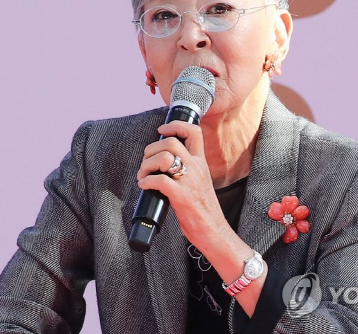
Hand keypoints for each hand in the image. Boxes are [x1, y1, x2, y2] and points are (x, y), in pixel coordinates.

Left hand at [136, 121, 230, 249]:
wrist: (214, 231)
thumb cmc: (202, 209)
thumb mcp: (199, 181)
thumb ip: (187, 169)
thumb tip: (163, 163)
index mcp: (201, 163)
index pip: (194, 132)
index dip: (175, 126)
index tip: (161, 130)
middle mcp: (197, 168)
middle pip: (171, 142)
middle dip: (151, 149)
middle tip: (146, 162)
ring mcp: (189, 182)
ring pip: (163, 157)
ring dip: (146, 165)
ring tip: (143, 175)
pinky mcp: (181, 197)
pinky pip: (159, 180)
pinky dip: (146, 181)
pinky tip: (144, 186)